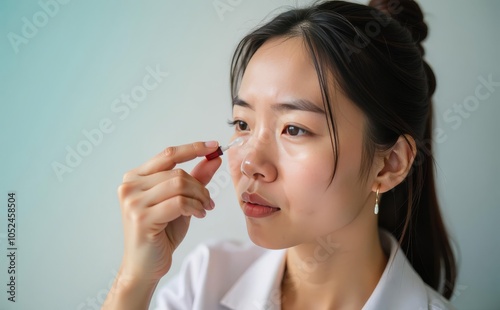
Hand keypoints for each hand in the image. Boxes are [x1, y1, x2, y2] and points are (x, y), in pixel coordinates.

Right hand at [117, 141, 221, 283]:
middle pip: (178, 173)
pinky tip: (199, 215)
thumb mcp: (181, 201)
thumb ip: (195, 179)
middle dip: (200, 186)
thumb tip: (214, 159)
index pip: (168, 155)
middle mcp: (130, 186)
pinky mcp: (141, 217)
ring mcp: (133, 201)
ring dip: (199, 197)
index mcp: (135, 177)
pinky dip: (195, 207)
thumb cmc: (161, 233)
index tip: (214, 146)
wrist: (146, 266)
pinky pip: (179, 202)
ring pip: (179, 185)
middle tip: (209, 201)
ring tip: (204, 208)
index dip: (194, 148)